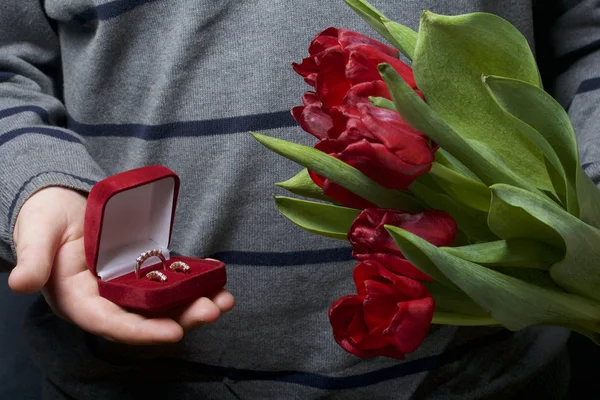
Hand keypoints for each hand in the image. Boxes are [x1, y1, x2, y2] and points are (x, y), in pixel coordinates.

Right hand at [8, 187, 233, 344]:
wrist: (59, 204)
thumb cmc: (44, 219)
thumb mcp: (36, 235)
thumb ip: (34, 259)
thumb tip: (21, 283)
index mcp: (78, 299)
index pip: (109, 323)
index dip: (141, 331)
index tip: (173, 333)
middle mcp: (106, 299)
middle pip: (145, 318)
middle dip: (180, 318)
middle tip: (212, 310)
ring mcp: (126, 287)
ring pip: (162, 304)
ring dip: (194, 304)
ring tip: (224, 300)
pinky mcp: (141, 271)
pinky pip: (169, 282)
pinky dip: (193, 283)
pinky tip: (216, 281)